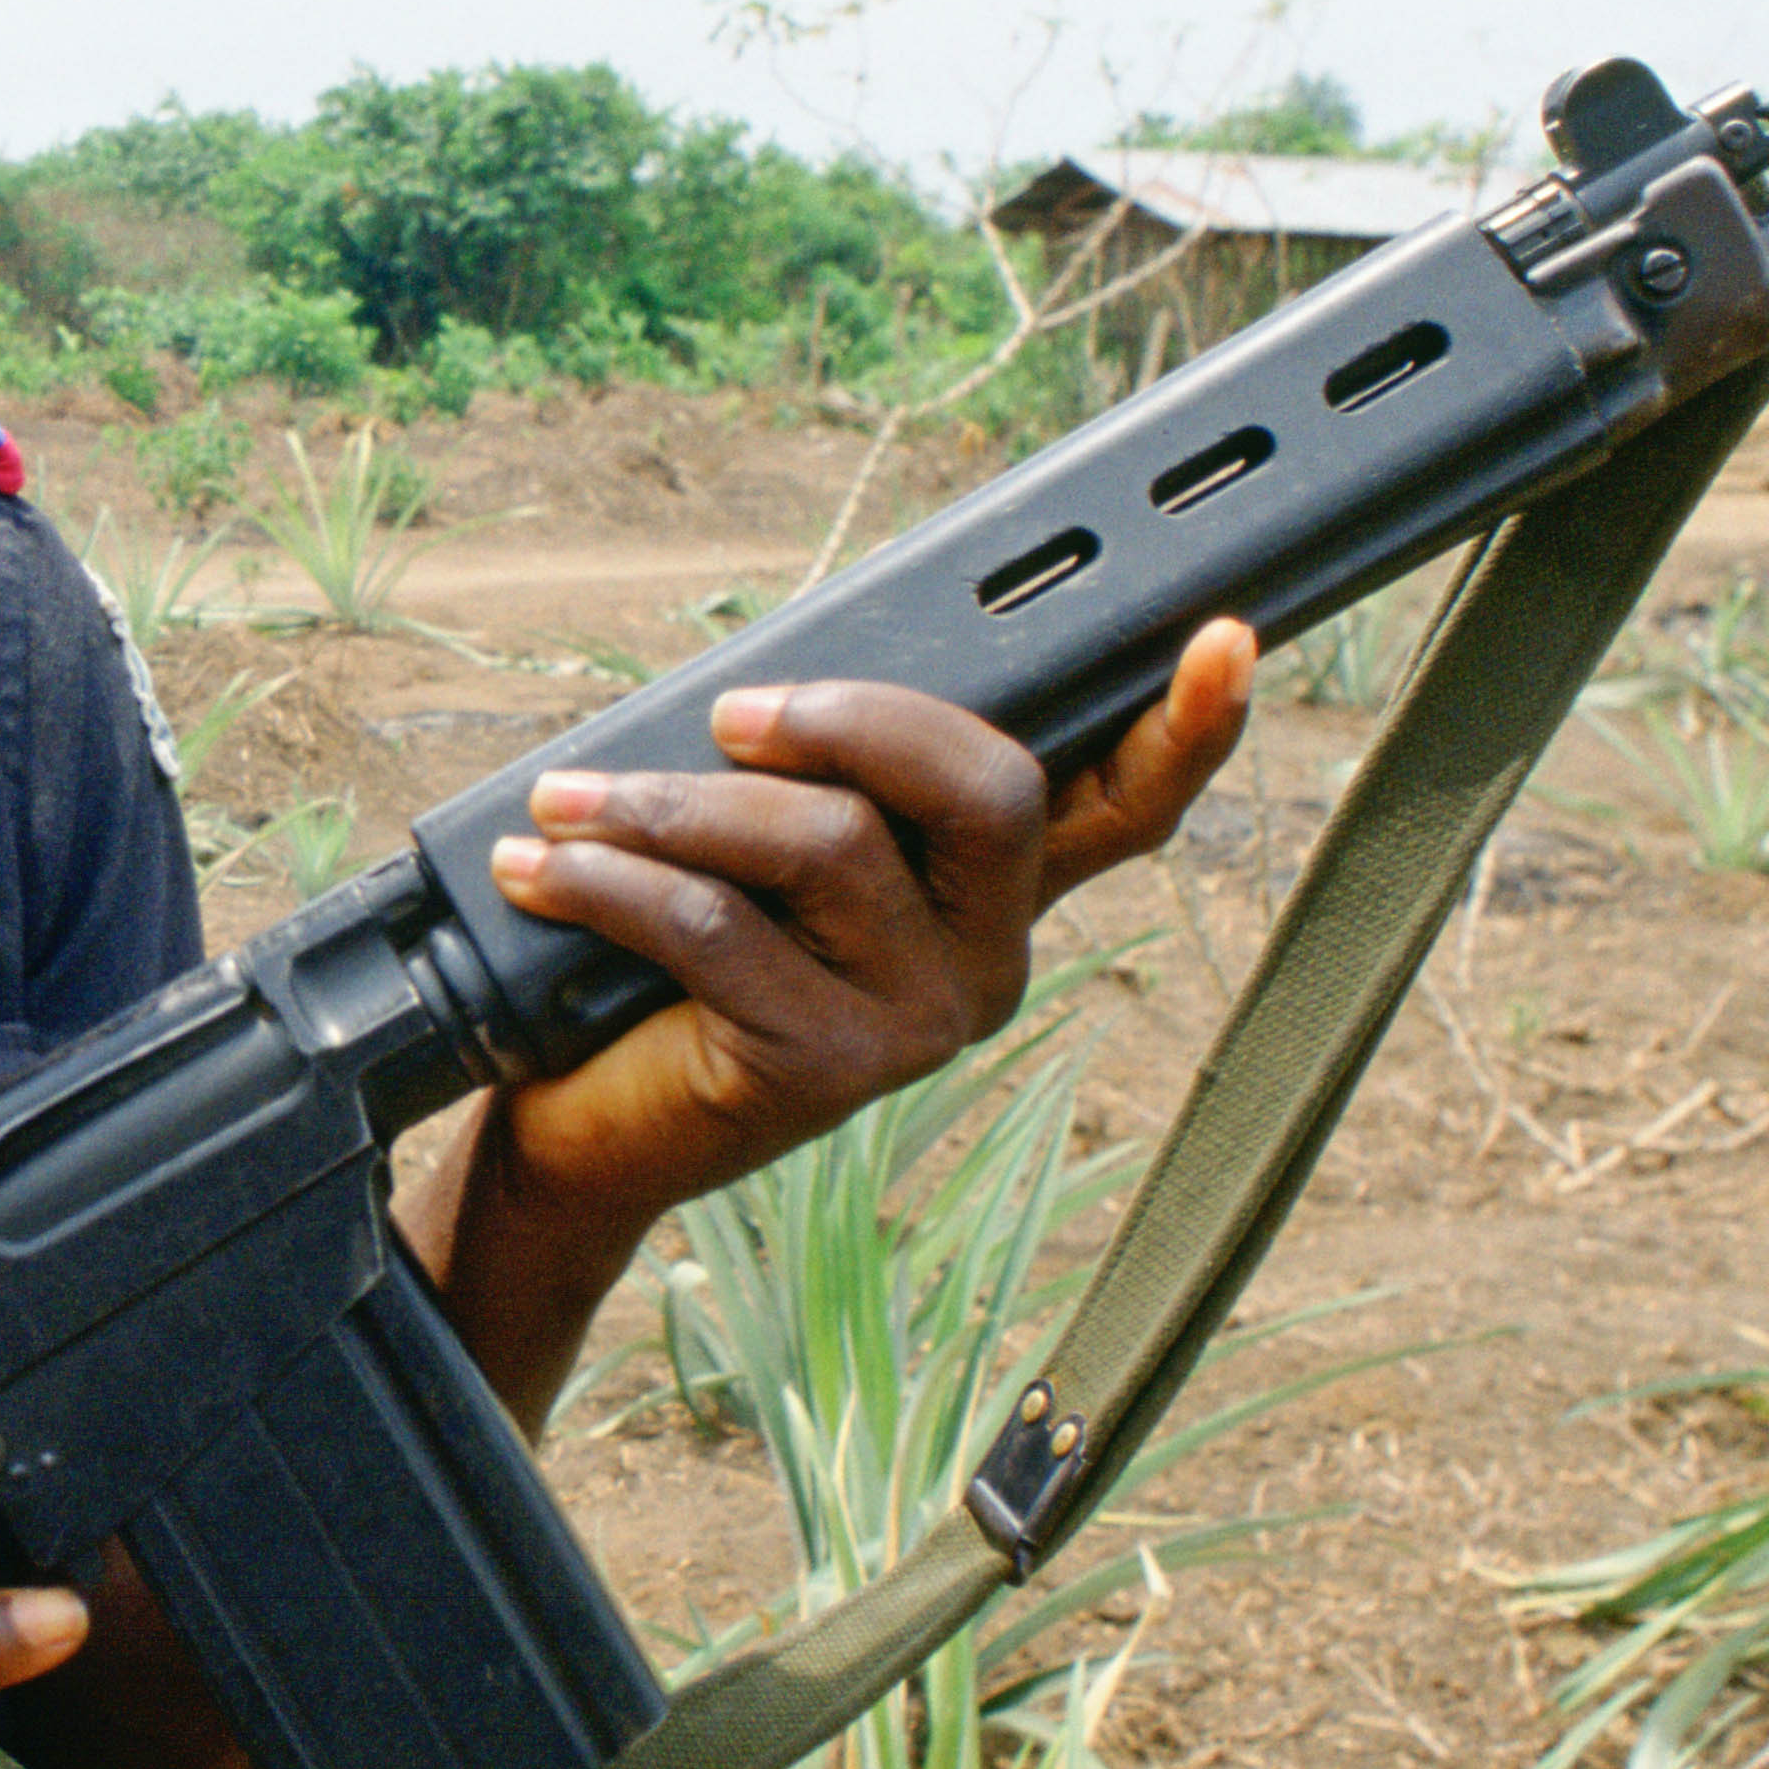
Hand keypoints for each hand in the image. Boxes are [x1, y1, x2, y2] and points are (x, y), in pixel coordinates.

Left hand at [470, 620, 1255, 1242]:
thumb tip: (775, 686)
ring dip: (673, 803)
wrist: (581, 1129)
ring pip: (826, 844)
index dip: (1187, 729)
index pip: (1123, 806)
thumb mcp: (756, 850)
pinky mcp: (825, 1070)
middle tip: (730, 713)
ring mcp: (918, 1023)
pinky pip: (718, 928)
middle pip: (988, 789)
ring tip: (566, 799)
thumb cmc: (664, 962)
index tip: (1227, 638)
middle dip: (851, 718)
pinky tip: (540, 865)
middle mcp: (986, 959)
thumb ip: (814, 774)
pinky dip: (607, 879)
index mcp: (992, 891)